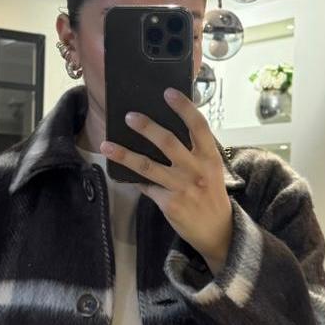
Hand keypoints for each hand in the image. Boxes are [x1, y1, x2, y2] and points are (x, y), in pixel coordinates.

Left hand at [100, 88, 233, 269]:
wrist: (218, 231)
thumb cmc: (211, 195)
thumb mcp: (211, 170)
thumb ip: (195, 152)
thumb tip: (165, 132)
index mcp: (210, 157)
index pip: (199, 126)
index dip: (184, 108)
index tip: (168, 93)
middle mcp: (196, 170)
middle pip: (169, 142)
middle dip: (147, 127)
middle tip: (129, 116)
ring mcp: (182, 188)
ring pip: (148, 167)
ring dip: (125, 155)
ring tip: (107, 145)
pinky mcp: (169, 204)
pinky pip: (146, 187)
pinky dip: (135, 180)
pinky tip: (122, 174)